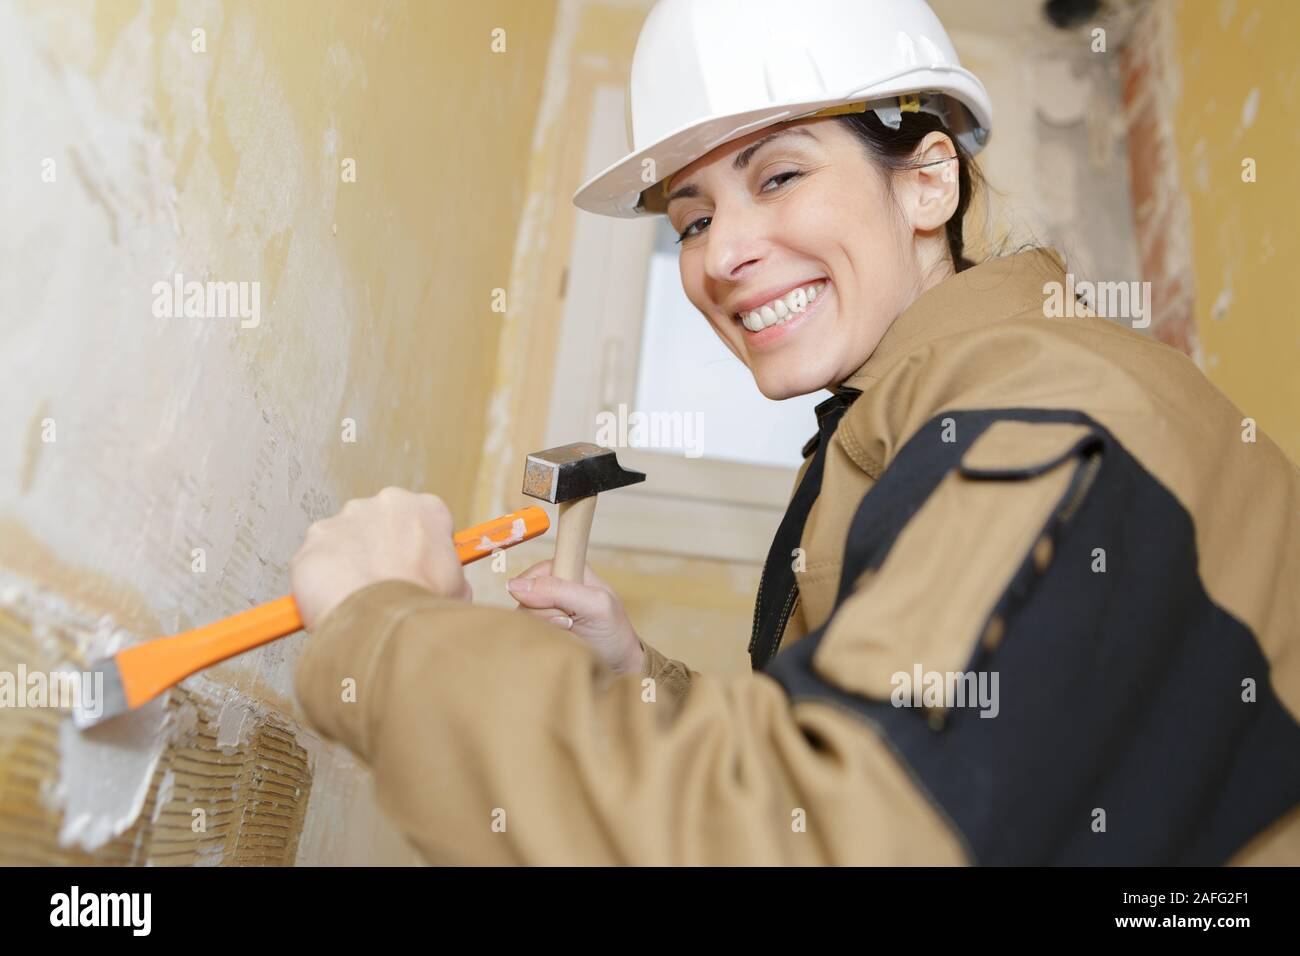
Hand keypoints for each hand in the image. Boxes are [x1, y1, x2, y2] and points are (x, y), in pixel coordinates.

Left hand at [290, 487, 471, 629]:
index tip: (418, 567)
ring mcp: (346, 518)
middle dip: (381, 550)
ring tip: (359, 598)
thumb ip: (449, 575)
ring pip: (347, 539)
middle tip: (386, 585)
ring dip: (350, 563)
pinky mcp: (315, 538)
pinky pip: (318, 558)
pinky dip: (323, 578)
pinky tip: (336, 600)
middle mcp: (385, 503)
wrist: (381, 621)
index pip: (426, 521)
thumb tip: (444, 585)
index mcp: (427, 509)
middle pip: (381, 524)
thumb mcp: (459, 590)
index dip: (422, 549)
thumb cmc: (420, 604)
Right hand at [506, 561, 644, 674]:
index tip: (559, 607)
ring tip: (569, 631)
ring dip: (545, 627)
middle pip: (525, 596)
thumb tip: (514, 585)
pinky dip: (541, 638)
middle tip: (569, 622)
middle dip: (545, 614)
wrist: (618, 666)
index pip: (535, 573)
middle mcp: (556, 586)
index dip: (538, 591)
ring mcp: (548, 608)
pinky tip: (560, 639)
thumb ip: (559, 590)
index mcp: (571, 569)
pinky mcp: (543, 628)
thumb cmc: (613, 633)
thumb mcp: (596, 605)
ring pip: (524, 615)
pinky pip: (526, 630)